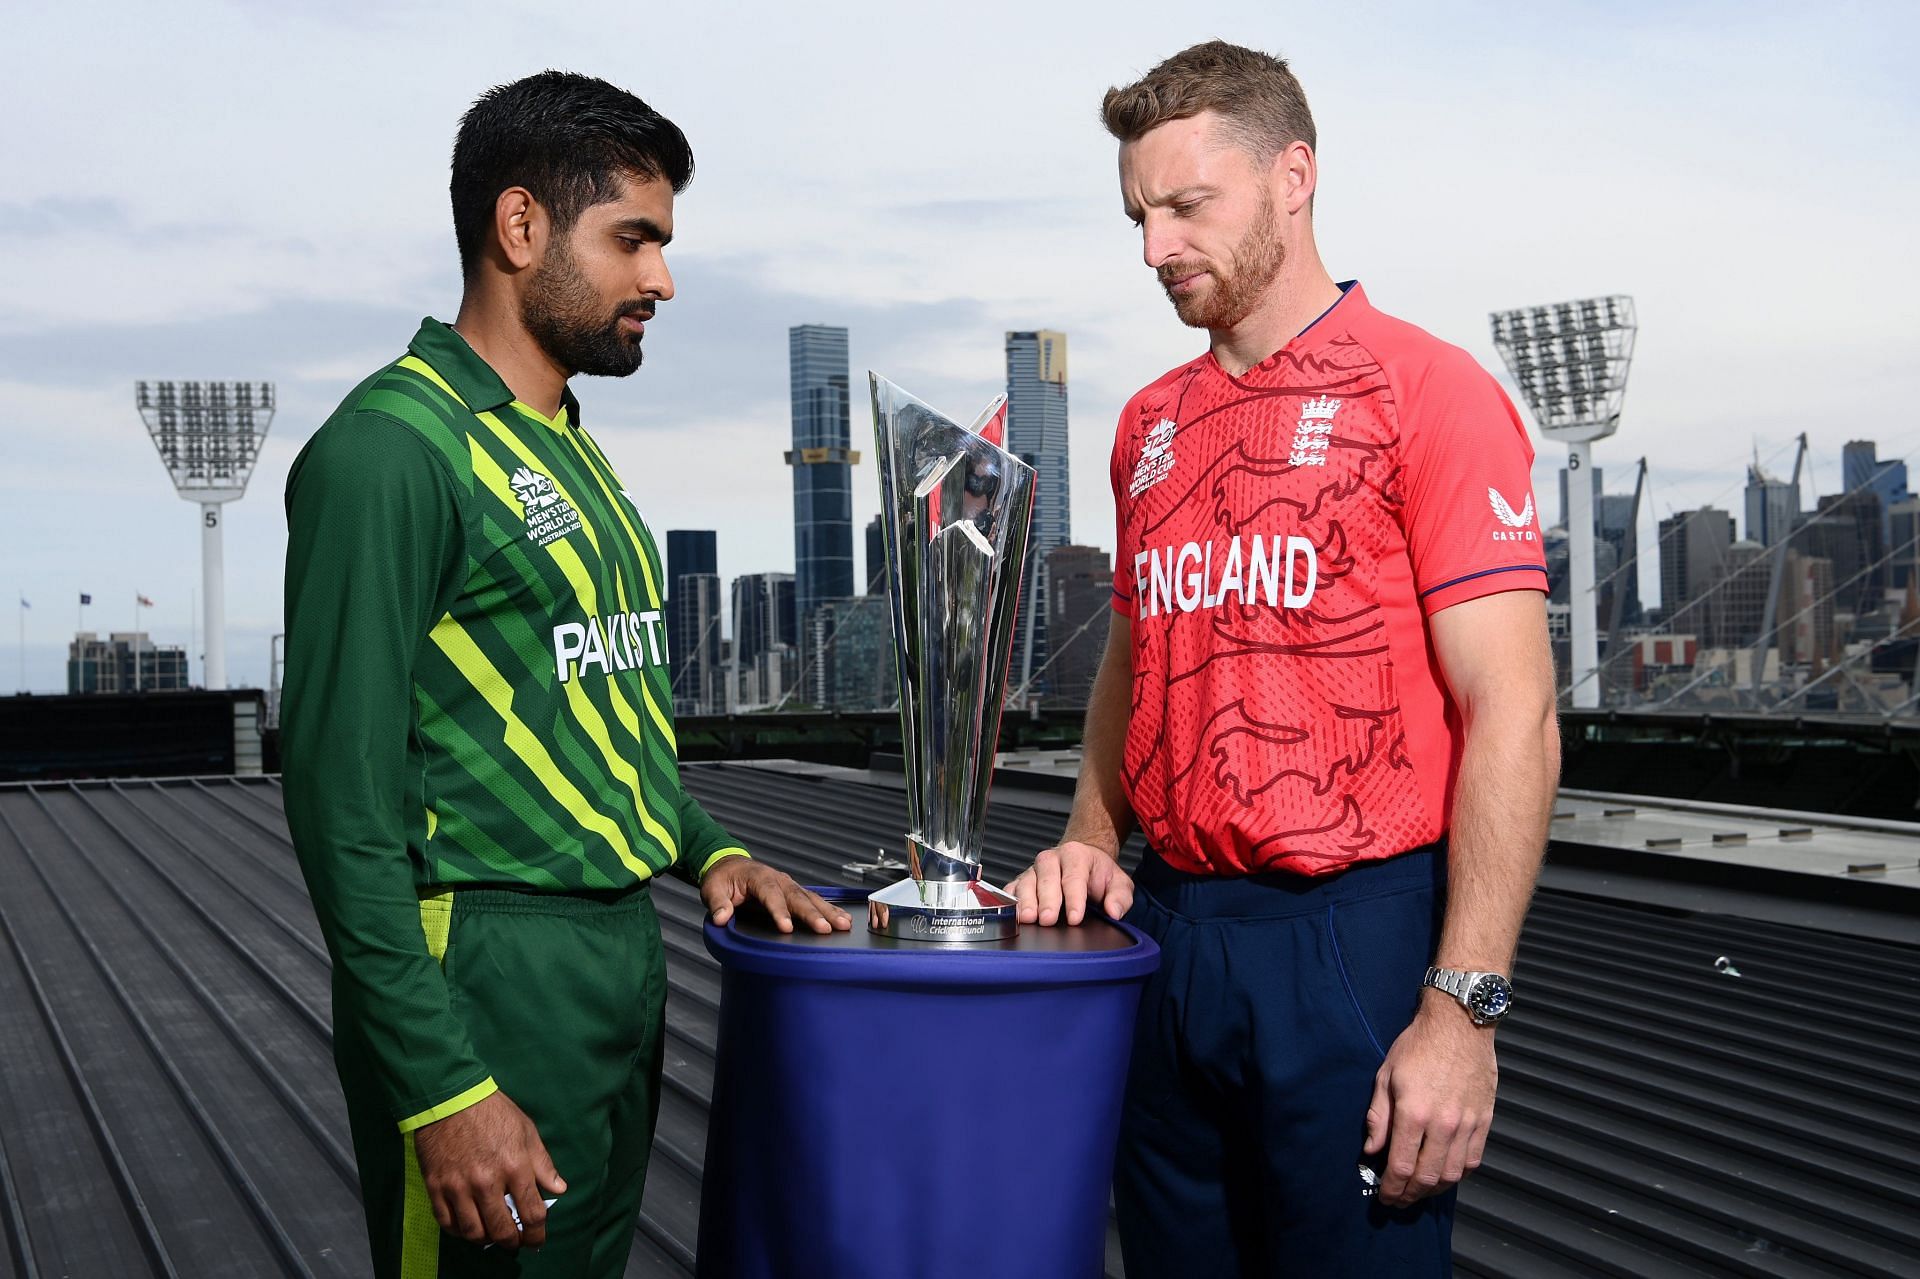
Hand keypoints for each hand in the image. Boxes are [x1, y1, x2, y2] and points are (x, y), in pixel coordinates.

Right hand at [413, 1090, 565, 1248]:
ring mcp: (459, 1186)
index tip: (537, 1240)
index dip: (537, 1234)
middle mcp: (487, 1181)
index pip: (532, 1213)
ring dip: (486, 1239)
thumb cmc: (493, 1111)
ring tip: (492, 1235)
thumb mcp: (526, 1131)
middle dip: (512, 1243)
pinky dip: (459, 1231)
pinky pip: (447, 1222)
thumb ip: (543, 1163)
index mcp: (515, 1166)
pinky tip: (468, 1226)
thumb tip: (558, 1189)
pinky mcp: (436, 1187)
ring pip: (473, 1232)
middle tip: (515, 1243)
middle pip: (502, 1230)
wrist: (451, 1096)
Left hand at [702, 857, 851, 933]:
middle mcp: (778, 879)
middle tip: (825, 928)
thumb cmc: (723, 877)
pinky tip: (843, 919)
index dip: (779, 911)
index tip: (786, 927)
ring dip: (828, 912)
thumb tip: (721, 917)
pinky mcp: (795, 892)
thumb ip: (717, 903)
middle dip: (812, 914)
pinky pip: (814, 900)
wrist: (730, 864)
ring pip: (811, 898)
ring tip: (844, 925)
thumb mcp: (712, 888)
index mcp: (758, 877)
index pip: (770, 894)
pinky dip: (830, 909)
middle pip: (797, 897)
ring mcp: (789, 885)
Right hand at [1009, 840, 1133, 925]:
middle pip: (1047, 879)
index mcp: (1076, 855)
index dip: (1074, 899)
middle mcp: (1051, 859)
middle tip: (1048, 919)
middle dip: (1047, 900)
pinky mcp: (1021, 881)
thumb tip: (1114, 912)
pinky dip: (1010, 902)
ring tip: (1028, 919)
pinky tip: (1011, 914)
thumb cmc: (1098, 875)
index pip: (1074, 877)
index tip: (1075, 918)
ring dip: (1026, 902)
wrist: (1082, 861)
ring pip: (1026, 883)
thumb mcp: (1118, 883)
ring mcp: (1033, 870)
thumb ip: (1120, 896)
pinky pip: (1011, 890)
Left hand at [1362, 994, 1496, 1206]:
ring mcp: (1467, 1123)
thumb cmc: (1418, 1045)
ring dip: (1434, 1189)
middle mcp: (1443, 1123)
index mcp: (1414, 1112)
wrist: (1459, 1023)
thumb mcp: (1386, 1075)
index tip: (1384, 1196)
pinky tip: (1446, 1175)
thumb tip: (1371, 1149)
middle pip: (1427, 1177)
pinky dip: (1459, 1174)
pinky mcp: (1484, 1120)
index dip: (1391, 1188)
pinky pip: (1474, 1160)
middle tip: (1399, 1200)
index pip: (1401, 1166)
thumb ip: (1378, 1116)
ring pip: (1453, 1174)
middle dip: (1410, 1195)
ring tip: (1420, 1190)